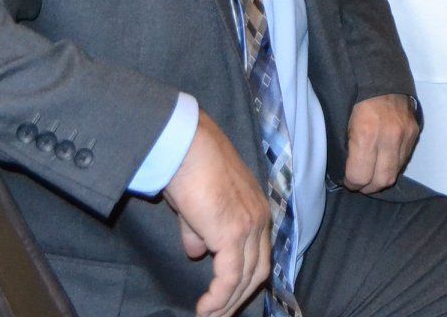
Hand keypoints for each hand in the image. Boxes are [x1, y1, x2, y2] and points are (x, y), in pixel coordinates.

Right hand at [162, 114, 271, 316]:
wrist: (186, 147)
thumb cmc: (188, 168)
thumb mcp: (197, 206)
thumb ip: (200, 230)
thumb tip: (197, 252)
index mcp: (256, 209)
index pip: (259, 254)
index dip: (245, 279)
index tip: (227, 298)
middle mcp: (260, 218)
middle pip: (258, 270)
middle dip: (239, 297)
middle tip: (218, 315)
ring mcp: (250, 226)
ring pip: (246, 277)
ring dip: (227, 303)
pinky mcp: (233, 233)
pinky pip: (231, 277)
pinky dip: (219, 297)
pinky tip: (205, 309)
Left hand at [343, 93, 419, 193]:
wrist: (380, 74)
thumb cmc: (354, 98)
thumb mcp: (342, 122)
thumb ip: (346, 149)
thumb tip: (346, 171)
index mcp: (366, 134)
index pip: (360, 176)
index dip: (351, 183)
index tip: (347, 180)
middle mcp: (389, 137)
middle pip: (382, 181)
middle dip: (368, 187)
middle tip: (360, 182)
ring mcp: (405, 135)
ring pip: (396, 173)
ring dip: (382, 178)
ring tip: (372, 173)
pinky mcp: (414, 132)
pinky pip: (404, 159)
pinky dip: (393, 164)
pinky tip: (384, 159)